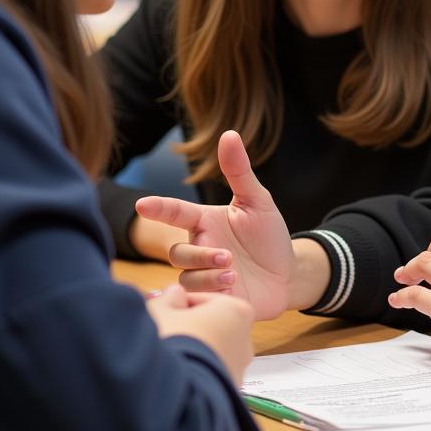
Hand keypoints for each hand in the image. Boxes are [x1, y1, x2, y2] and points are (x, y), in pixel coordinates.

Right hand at [136, 130, 292, 319]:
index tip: (143, 204)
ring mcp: (203, 274)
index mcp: (204, 221)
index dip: (159, 208)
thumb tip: (229, 133)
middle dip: (198, 255)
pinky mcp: (212, 297)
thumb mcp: (257, 201)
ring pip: (185, 276)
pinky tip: (234, 287)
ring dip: (207, 274)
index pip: (175, 212)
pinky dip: (212, 291)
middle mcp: (199, 247)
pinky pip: (197, 297)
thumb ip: (239, 171)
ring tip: (234, 273)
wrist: (288, 274)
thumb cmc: (268, 235)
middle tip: (228, 256)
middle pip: (176, 252)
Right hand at [145, 284, 254, 385]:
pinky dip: (193, 372)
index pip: (200, 299)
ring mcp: (239, 369)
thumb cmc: (172, 345)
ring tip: (164, 357)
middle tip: (159, 333)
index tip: (159, 314)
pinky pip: (207, 374)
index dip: (175, 306)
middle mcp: (245, 340)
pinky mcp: (229, 393)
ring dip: (189, 350)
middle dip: (184, 328)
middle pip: (208, 325)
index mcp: (237, 310)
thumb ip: (168, 298)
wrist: (175, 397)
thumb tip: (173, 293)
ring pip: (208, 351)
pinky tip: (172, 377)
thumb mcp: (162, 312)